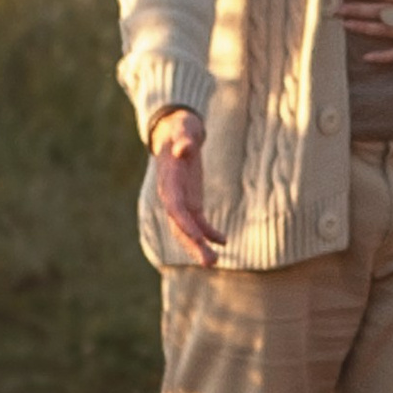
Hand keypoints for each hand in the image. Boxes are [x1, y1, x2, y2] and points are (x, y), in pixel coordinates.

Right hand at [150, 108, 221, 265]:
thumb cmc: (179, 128)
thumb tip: (185, 148)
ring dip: (200, 246)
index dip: (185, 224)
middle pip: (180, 227)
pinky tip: (224, 241)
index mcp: (169, 183)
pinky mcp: (191, 201)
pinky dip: (210, 233)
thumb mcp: (183, 130)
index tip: (197, 239)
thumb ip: (183, 140)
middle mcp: (172, 197)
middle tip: (209, 264)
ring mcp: (181, 201)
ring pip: (188, 230)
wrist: (175, 130)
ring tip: (214, 263)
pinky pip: (200, 222)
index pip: (175, 209)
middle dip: (193, 246)